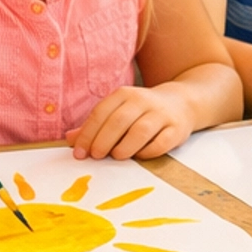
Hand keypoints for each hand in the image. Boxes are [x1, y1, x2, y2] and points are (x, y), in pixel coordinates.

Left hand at [67, 86, 189, 161]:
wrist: (181, 103)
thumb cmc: (141, 112)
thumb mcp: (118, 111)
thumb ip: (95, 125)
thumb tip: (70, 139)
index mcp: (124, 95)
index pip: (101, 113)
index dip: (88, 134)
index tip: (79, 153)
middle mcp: (143, 101)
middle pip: (119, 121)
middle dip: (103, 141)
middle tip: (96, 156)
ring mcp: (161, 114)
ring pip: (141, 131)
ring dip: (125, 147)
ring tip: (117, 156)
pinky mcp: (177, 129)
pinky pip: (161, 142)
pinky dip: (148, 152)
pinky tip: (140, 155)